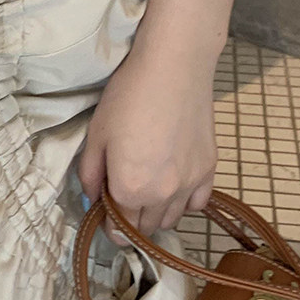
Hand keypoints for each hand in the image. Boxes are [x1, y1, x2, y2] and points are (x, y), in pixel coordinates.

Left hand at [76, 48, 217, 241]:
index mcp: (130, 189)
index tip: (105, 211)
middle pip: (145, 227)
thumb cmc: (129, 97)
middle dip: (130, 219)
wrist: (173, 69)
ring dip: (155, 214)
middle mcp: (163, 195)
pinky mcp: (209, 169)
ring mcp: (190, 184)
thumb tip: (92, 199)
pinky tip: (173, 185)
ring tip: (147, 190)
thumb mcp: (96, 135)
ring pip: (170, 219)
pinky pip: (196, 204)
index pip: (119, 229)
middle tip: (122, 195)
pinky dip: (183, 203)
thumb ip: (90, 174)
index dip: (109, 224)